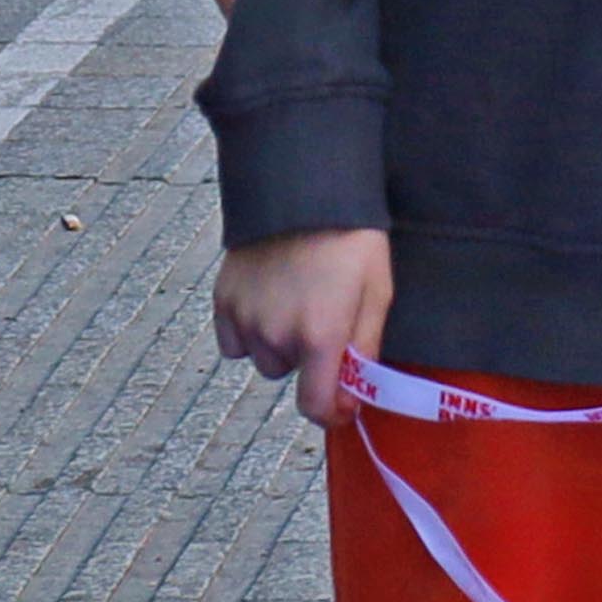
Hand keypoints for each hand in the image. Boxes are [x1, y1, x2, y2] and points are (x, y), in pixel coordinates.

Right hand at [215, 225, 395, 433]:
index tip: (341, 404)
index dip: (330, 412)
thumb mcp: (378, 292)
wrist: (304, 188)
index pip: (315, 406)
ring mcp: (245, 317)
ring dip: (279, 344)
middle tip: (324, 315)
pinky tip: (268, 299)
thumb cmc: (351, 238)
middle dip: (308, 358)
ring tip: (297, 300)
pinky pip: (234, 341)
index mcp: (320, 335)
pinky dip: (249, 332)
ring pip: (263, 358)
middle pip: (290, 374)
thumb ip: (365, 349)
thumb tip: (355, 396)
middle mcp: (276, 334)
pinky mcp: (223, 300)